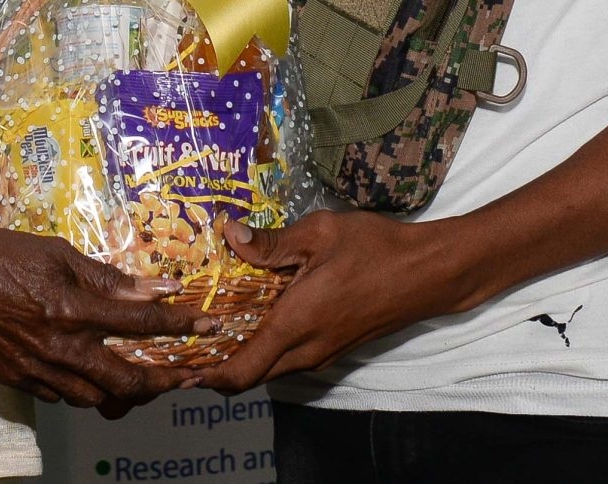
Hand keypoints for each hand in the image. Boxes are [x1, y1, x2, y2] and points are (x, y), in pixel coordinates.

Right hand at [0, 221, 212, 408]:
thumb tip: (155, 288)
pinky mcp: (22, 381)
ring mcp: (40, 370)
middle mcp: (60, 347)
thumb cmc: (7, 255)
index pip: (140, 322)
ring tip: (146, 380)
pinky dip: (88, 392)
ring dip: (126, 394)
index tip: (206, 324)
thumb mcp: (61, 254)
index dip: (179, 324)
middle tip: (186, 375)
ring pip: (98, 400)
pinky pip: (66, 399)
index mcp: (72, 308)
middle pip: (126, 383)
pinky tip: (97, 376)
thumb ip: (109, 278)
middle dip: (164, 383)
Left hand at [190, 210, 488, 394]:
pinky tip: (255, 316)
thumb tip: (229, 233)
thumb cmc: (376, 249)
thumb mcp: (320, 233)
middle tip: (187, 339)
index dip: (206, 375)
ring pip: (270, 368)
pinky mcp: (335, 346)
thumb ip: (272, 241)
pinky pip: (289, 358)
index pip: (241, 371)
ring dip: (242, 356)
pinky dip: (265, 348)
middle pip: (250, 375)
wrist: (427, 273)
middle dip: (216, 365)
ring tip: (214, 325)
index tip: (179, 363)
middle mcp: (306, 349)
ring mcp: (323, 352)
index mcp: (295, 324)